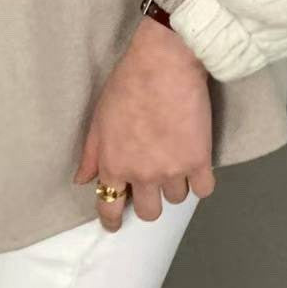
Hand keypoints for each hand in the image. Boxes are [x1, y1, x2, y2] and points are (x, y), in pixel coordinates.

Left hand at [74, 15, 216, 230]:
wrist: (164, 63)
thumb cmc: (128, 83)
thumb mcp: (98, 118)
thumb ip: (90, 154)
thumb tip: (82, 180)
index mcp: (113, 164)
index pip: (109, 207)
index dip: (112, 220)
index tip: (116, 224)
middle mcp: (142, 174)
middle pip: (149, 212)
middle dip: (150, 200)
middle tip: (153, 181)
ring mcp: (172, 170)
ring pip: (177, 199)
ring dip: (176, 184)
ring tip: (176, 159)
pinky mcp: (199, 160)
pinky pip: (203, 190)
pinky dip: (201, 181)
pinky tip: (197, 165)